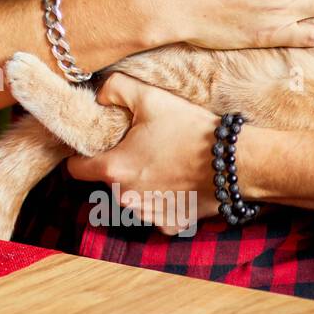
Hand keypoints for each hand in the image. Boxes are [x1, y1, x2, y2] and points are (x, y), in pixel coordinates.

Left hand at [64, 72, 222, 235]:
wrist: (238, 162)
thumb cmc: (191, 129)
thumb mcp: (150, 97)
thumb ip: (115, 89)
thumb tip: (99, 96)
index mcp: (114, 169)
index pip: (76, 169)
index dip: (82, 154)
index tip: (97, 145)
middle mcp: (126, 198)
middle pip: (107, 182)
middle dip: (118, 166)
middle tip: (140, 148)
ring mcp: (149, 215)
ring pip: (131, 199)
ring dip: (139, 186)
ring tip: (162, 164)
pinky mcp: (171, 224)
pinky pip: (156, 212)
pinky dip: (163, 200)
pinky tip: (178, 183)